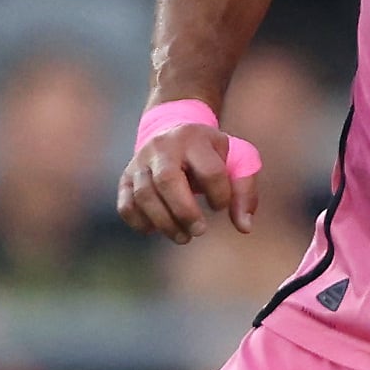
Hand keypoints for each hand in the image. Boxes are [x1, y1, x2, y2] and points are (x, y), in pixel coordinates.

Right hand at [118, 121, 258, 243]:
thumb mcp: (235, 161)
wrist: (175, 132)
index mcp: (195, 139)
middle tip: (200, 231)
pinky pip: (126, 204)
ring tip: (183, 237)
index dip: (220, 195)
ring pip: (144, 195)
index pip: (210, 171)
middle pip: (167, 180)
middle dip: (185, 212)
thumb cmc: (211, 153)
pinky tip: (155, 230)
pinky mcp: (126, 177)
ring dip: (164, 223)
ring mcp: (140, 161)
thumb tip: (244, 227)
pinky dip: (139, 223)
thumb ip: (244, 192)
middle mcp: (163, 147)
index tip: (220, 205)